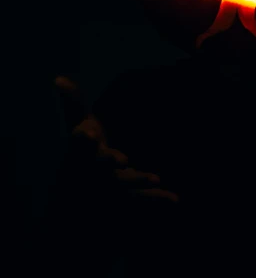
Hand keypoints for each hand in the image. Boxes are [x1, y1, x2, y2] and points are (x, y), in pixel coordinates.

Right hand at [54, 76, 178, 208]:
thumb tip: (59, 78)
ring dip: (138, 180)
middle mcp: (94, 170)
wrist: (76, 197)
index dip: (84, 140)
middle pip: (100, 166)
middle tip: (122, 159)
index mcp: (81, 151)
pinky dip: (157, 199)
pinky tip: (174, 199)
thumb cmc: (80, 153)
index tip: (90, 133)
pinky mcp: (126, 197)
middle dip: (109, 161)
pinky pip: (141, 199)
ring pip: (123, 184)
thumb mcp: (78, 126)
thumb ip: (73, 103)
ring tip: (156, 177)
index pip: (79, 144)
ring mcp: (109, 185)